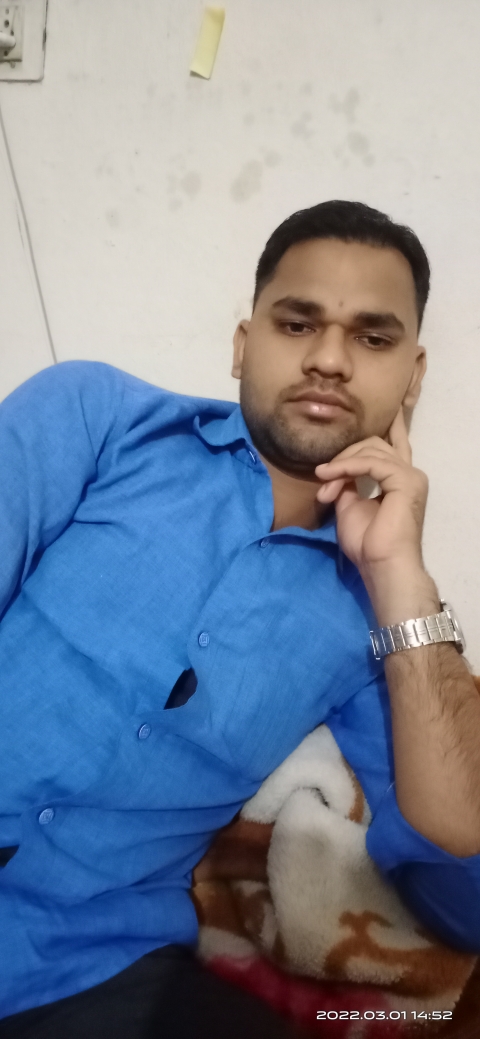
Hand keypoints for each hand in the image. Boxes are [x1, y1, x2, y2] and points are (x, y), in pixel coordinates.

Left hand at [314, 407, 428, 580]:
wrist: (381, 565)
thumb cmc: (367, 543)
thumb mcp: (350, 505)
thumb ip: (348, 483)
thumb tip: (337, 470)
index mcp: (399, 479)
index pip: (394, 443)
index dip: (391, 424)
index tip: (386, 409)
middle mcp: (409, 473)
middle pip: (373, 444)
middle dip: (343, 456)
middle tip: (323, 479)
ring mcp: (410, 475)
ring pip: (370, 449)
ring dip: (341, 465)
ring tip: (324, 484)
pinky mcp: (405, 480)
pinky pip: (371, 462)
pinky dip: (347, 467)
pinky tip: (332, 476)